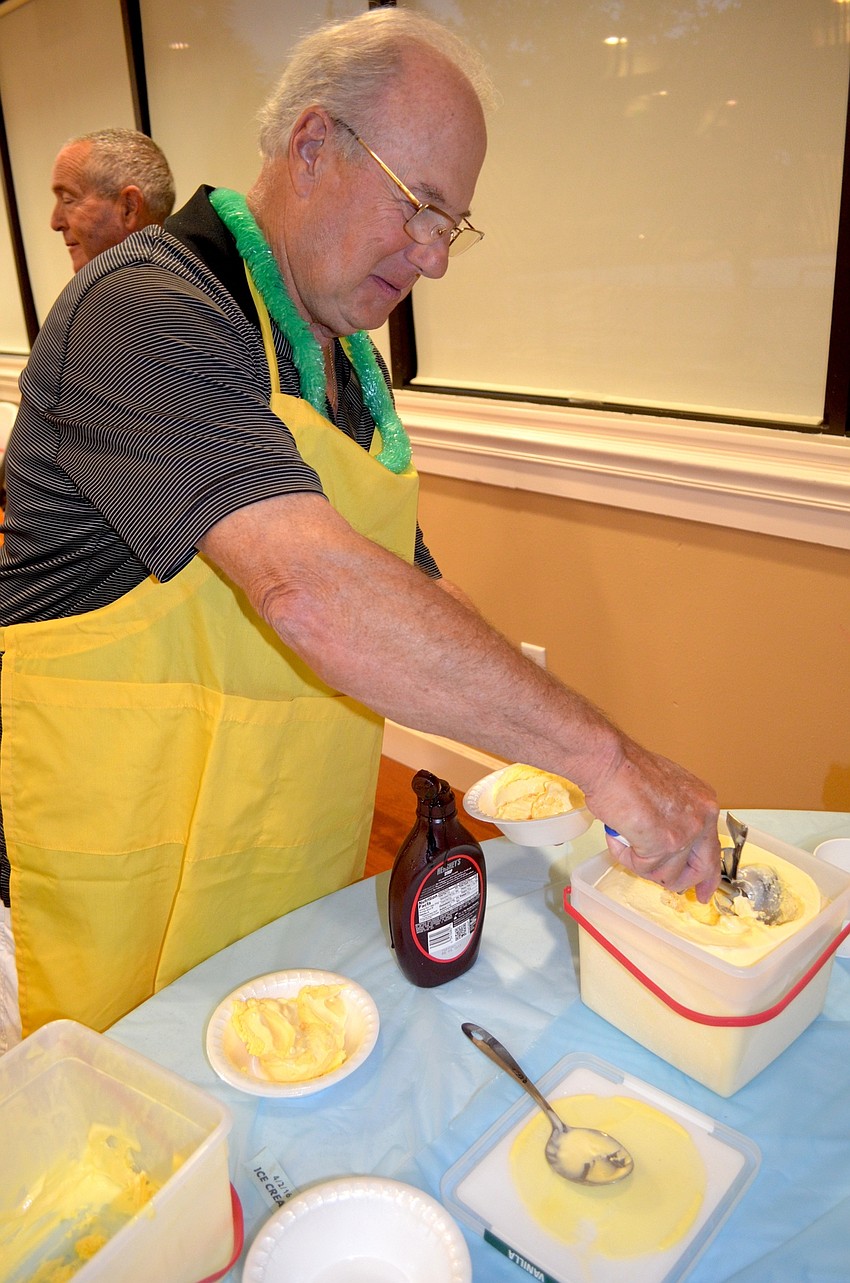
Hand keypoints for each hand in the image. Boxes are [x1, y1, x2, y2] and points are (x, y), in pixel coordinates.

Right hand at [584, 739, 720, 900]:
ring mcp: (685, 833)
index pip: (713, 849)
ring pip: (666, 873)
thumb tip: (663, 841)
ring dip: (640, 862)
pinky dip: (626, 856)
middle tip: (669, 886)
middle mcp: (702, 819)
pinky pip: (644, 868)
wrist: (610, 762)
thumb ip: (673, 818)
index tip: (704, 889)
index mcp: (704, 804)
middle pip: (701, 869)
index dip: (708, 874)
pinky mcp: (664, 845)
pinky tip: (619, 836)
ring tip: (624, 837)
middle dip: (681, 881)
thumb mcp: (665, 791)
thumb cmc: (626, 770)